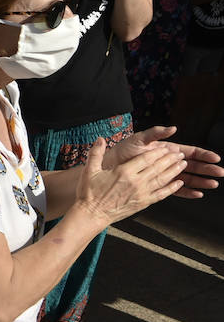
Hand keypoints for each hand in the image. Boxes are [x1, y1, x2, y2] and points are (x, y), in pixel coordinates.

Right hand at [73, 139, 186, 227]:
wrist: (91, 214)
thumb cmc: (89, 193)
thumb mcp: (89, 171)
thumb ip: (96, 153)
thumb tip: (100, 139)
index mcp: (123, 171)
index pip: (146, 158)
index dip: (158, 152)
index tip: (166, 147)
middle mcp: (135, 182)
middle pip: (158, 167)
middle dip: (170, 159)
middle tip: (179, 154)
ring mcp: (141, 193)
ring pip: (162, 179)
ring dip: (174, 171)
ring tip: (182, 164)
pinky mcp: (143, 203)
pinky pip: (161, 194)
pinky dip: (172, 188)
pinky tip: (179, 183)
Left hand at [105, 126, 222, 198]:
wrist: (109, 165)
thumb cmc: (123, 150)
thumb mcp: (139, 139)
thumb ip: (156, 133)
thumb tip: (173, 128)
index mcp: (166, 150)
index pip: (190, 152)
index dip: (203, 155)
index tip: (215, 158)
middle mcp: (167, 162)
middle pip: (192, 166)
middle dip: (206, 169)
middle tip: (220, 173)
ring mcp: (163, 174)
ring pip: (186, 178)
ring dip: (200, 181)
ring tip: (212, 184)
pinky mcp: (157, 184)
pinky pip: (174, 189)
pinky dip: (186, 191)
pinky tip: (197, 194)